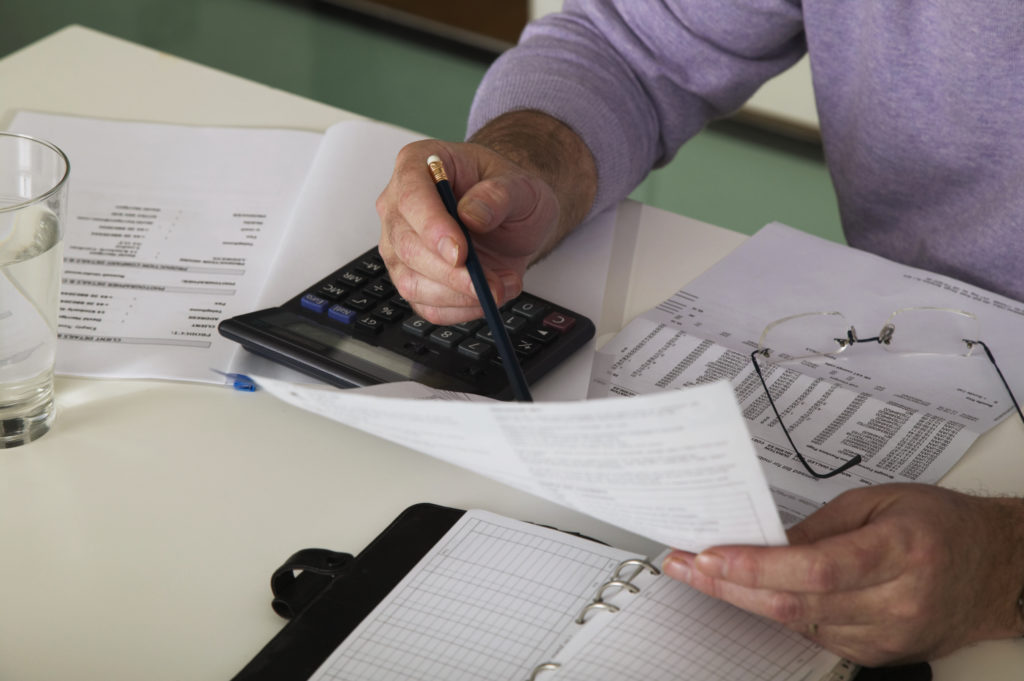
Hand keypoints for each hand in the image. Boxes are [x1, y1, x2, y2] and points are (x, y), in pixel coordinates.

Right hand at [376, 111, 595, 324]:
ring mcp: (400, 246)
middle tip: (489, 284)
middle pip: (406, 246)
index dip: (432, 228)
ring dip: (460, 295)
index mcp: (417, 165)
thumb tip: (472, 215)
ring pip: (412, 282)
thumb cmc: (508, 194)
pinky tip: (488, 296)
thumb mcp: (521, 185)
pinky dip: (461, 310)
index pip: (411, 197)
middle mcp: (398, 206)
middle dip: (450, 274)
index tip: (460, 253)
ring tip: (501, 286)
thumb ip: (500, 195)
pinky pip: (426, 306)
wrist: (513, 220)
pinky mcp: (412, 279)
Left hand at [662, 484, 1023, 665]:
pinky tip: (751, 593)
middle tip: (686, 565)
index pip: (817, 568)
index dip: (758, 566)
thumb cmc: (940, 525)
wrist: (994, 570)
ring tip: (704, 574)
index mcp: (901, 550)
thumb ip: (819, 525)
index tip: (711, 555)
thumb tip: (762, 540)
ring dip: (745, 600)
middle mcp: (897, 600)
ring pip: (799, 625)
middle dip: (731, 585)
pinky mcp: (879, 654)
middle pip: (798, 604)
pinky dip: (778, 613)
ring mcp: (889, 635)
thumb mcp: (880, 501)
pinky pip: (814, 636)